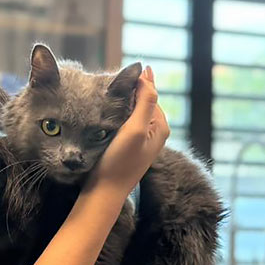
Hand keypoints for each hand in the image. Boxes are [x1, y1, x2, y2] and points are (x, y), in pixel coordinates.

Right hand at [87, 66, 170, 192]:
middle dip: (129, 90)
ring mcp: (140, 139)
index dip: (137, 82)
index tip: (121, 73)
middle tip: (109, 80)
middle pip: (142, 101)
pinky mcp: (128, 145)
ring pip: (132, 110)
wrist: (104, 192)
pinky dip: (116, 112)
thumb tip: (148, 75)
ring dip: (121, 101)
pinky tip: (105, 110)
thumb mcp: (135, 129)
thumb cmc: (119, 161)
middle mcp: (153, 132)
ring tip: (106, 91)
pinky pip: (124, 121)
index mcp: (160, 126)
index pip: (151, 93)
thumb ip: (145, 103)